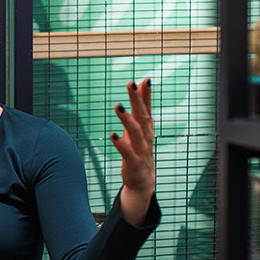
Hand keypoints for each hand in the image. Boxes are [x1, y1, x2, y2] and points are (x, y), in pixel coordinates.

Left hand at [111, 78, 154, 226]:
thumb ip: (140, 107)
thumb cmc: (139, 149)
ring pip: (135, 132)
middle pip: (142, 116)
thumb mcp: (140, 128)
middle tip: (131, 84)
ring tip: (118, 106)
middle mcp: (146, 136)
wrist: (143, 181)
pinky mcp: (133, 163)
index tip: (145, 79)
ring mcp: (141, 150)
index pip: (147, 108)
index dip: (146, 94)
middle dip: (137, 100)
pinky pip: (127, 152)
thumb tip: (141, 84)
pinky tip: (112, 135)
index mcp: (146, 128)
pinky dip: (120, 144)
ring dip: (127, 119)